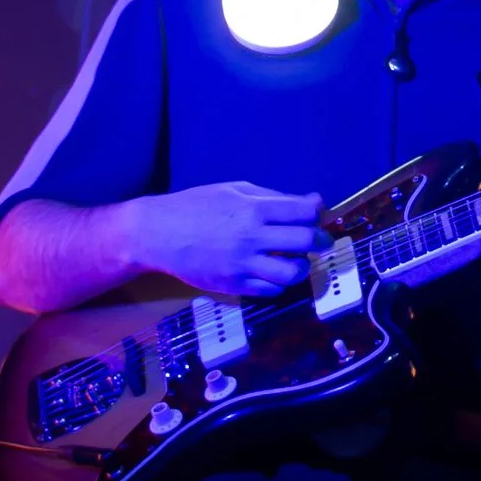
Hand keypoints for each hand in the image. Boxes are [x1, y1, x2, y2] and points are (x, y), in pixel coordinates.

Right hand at [131, 181, 323, 298]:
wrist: (160, 234)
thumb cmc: (196, 205)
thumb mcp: (234, 190)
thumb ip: (273, 197)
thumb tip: (312, 201)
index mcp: (254, 209)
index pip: (304, 212)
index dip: (317, 214)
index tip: (317, 216)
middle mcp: (252, 237)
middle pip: (305, 241)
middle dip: (321, 241)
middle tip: (320, 242)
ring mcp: (243, 264)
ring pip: (293, 272)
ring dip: (302, 266)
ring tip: (297, 261)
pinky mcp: (234, 285)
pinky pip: (271, 290)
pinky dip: (280, 282)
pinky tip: (275, 273)